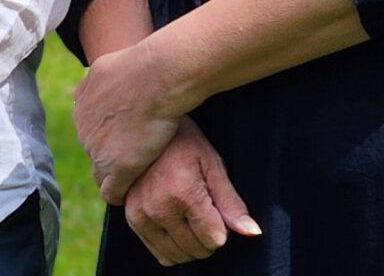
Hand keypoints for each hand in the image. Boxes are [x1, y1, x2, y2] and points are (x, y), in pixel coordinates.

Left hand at [74, 37, 199, 202]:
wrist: (155, 76)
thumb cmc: (141, 66)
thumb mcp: (107, 65)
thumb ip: (98, 78)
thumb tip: (92, 77)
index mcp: (81, 104)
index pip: (90, 128)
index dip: (108, 135)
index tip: (124, 139)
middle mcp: (83, 126)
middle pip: (94, 149)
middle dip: (109, 153)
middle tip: (132, 157)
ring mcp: (97, 149)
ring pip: (100, 170)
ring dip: (114, 174)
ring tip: (132, 179)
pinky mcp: (116, 167)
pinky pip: (110, 190)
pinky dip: (118, 194)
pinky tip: (127, 196)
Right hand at [120, 119, 257, 264]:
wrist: (142, 128)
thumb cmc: (183, 143)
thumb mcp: (213, 166)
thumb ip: (231, 203)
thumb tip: (252, 232)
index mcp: (183, 194)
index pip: (215, 239)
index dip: (223, 226)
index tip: (216, 206)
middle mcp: (158, 208)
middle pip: (197, 250)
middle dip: (207, 236)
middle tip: (203, 209)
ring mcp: (141, 215)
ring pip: (178, 256)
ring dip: (190, 244)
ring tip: (189, 217)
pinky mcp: (132, 219)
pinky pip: (159, 253)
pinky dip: (173, 246)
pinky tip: (175, 224)